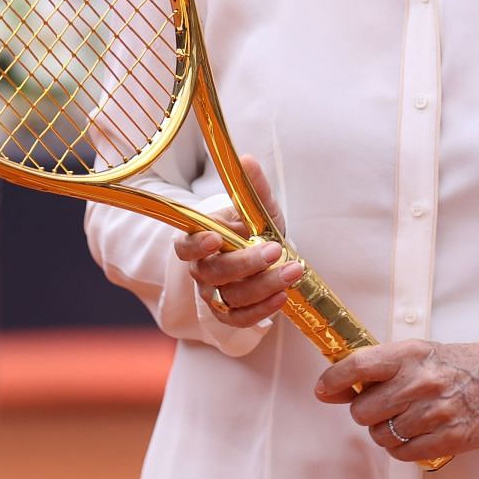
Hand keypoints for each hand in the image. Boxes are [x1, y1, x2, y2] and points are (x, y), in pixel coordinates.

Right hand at [173, 156, 300, 329]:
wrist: (265, 254)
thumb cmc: (254, 228)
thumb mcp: (256, 206)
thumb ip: (252, 186)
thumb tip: (246, 159)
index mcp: (201, 239)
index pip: (185, 246)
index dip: (196, 244)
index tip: (216, 238)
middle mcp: (202, 270)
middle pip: (213, 272)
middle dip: (245, 263)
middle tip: (275, 250)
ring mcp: (214, 294)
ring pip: (231, 297)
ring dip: (264, 286)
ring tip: (293, 270)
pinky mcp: (229, 314)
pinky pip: (241, 319)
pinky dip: (262, 310)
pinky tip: (283, 295)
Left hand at [315, 334, 478, 462]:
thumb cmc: (451, 366)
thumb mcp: (415, 353)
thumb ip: (377, 368)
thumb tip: (334, 389)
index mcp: (409, 355)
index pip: (358, 366)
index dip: (333, 380)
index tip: (324, 390)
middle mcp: (421, 382)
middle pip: (363, 411)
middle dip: (365, 412)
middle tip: (380, 406)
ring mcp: (435, 413)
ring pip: (381, 436)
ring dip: (385, 431)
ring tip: (403, 419)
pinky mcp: (448, 438)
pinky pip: (403, 453)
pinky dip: (402, 447)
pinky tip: (414, 433)